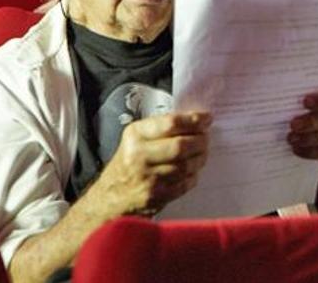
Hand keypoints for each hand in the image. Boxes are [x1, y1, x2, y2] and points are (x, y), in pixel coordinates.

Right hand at [91, 112, 211, 215]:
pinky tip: (191, 171)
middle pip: (181, 145)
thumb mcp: (137, 139)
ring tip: (201, 154)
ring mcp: (148, 178)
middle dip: (201, 141)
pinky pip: (185, 183)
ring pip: (186, 165)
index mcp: (135, 135)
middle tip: (206, 138)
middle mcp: (139, 155)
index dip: (194, 120)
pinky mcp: (156, 196)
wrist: (110, 197)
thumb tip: (196, 120)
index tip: (206, 119)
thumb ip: (162, 129)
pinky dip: (193, 176)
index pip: (171, 123)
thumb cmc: (128, 164)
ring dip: (200, 158)